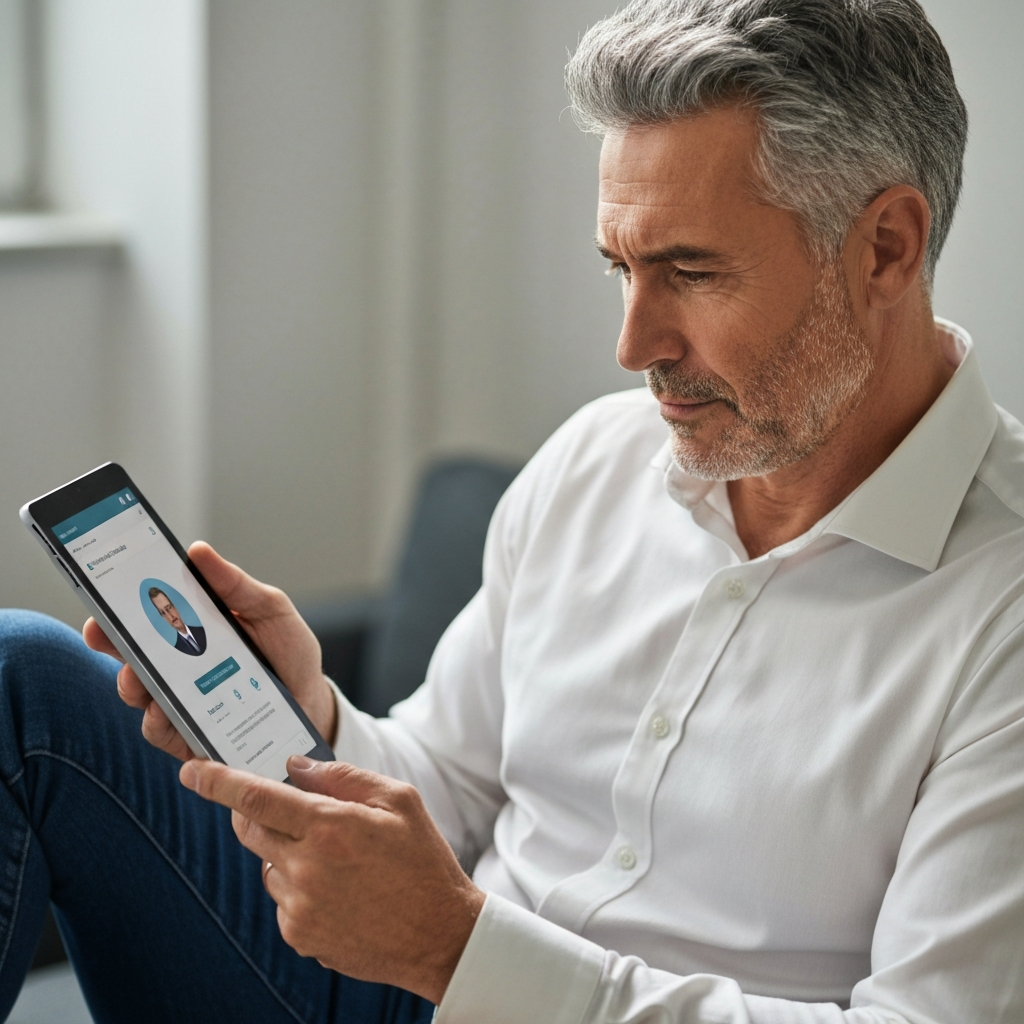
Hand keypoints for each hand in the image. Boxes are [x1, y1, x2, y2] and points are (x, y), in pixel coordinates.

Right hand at [83, 541, 336, 759]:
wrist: (311, 701)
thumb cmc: (287, 650)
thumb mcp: (270, 609)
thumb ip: (236, 585)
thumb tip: (198, 551)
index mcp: (193, 627)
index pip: (147, 614)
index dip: (119, 605)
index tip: (104, 596)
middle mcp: (178, 663)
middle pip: (131, 652)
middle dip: (111, 642)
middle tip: (106, 633)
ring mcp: (180, 699)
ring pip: (139, 693)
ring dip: (132, 683)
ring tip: (139, 676)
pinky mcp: (188, 733)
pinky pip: (160, 730)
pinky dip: (158, 721)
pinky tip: (164, 712)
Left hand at [179, 755, 484, 1003]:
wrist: (440, 935)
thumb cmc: (423, 861)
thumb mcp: (399, 800)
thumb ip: (343, 777)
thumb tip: (296, 768)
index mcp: (330, 827)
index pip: (257, 797)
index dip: (218, 782)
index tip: (192, 770)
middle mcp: (306, 869)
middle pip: (251, 829)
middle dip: (257, 811)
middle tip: (290, 809)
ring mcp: (299, 907)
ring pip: (268, 864)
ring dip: (287, 852)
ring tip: (339, 862)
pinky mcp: (300, 936)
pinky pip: (282, 899)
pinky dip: (299, 886)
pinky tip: (340, 890)